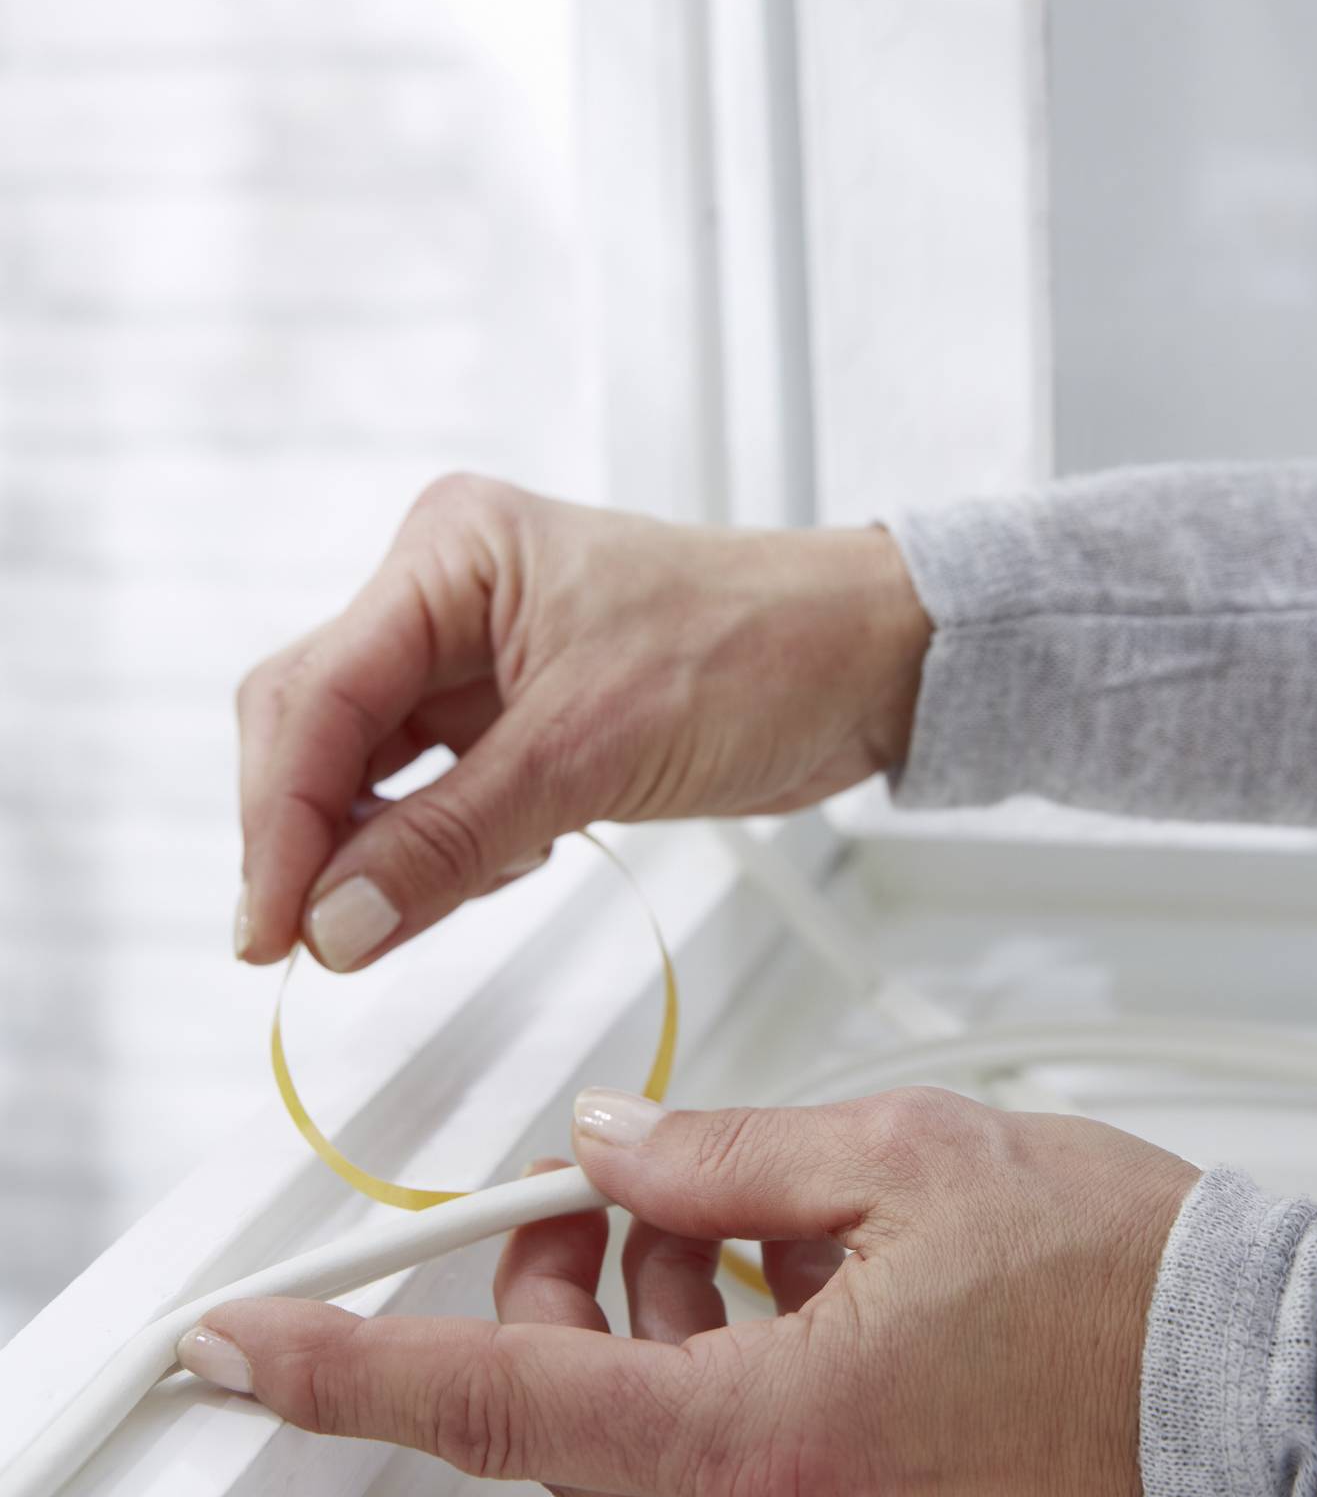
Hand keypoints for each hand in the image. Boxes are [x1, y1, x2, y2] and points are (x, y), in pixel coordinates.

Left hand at [180, 1087, 1199, 1496]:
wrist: (1266, 1403)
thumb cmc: (1125, 1285)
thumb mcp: (902, 1156)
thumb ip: (719, 1155)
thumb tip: (611, 1153)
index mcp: (774, 1436)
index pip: (504, 1407)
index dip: (351, 1377)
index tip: (246, 1353)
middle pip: (571, 1415)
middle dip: (558, 1292)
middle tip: (610, 1190)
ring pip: (646, 1442)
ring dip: (655, 1321)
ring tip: (762, 1219)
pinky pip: (728, 1472)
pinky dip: (723, 1371)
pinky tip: (807, 1286)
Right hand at [235, 476, 930, 968]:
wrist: (863, 663)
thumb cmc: (762, 646)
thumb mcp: (591, 749)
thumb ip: (452, 837)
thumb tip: (337, 919)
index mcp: (450, 554)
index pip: (316, 694)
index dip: (281, 820)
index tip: (273, 928)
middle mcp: (446, 596)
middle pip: (318, 729)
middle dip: (316, 839)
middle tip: (314, 942)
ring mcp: (477, 661)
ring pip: (370, 773)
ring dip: (385, 854)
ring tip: (431, 899)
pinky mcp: (514, 719)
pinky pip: (433, 798)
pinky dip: (443, 852)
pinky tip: (497, 865)